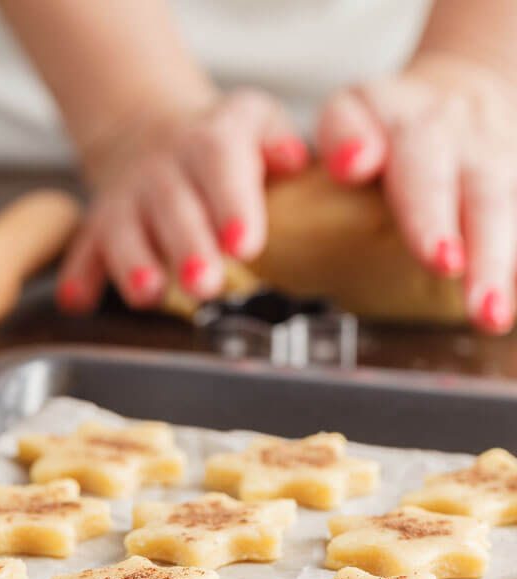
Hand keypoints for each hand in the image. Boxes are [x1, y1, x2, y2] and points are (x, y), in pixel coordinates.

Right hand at [56, 89, 307, 311]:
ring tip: (149, 293)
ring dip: (133, 263)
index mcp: (209, 143)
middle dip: (187, 247)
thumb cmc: (216, 143)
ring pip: (123, 230)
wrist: (149, 131)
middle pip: (172, 207)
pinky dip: (79, 275)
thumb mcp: (253, 119)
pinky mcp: (99, 224)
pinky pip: (84, 248)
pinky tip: (78, 301)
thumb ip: (277, 138)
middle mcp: (161, 170)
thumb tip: (295, 160)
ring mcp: (126, 199)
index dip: (231, 203)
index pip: (220, 164)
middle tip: (206, 284)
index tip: (244, 243)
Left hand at [318, 53, 516, 333]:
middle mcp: (423, 120)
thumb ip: (308, 188)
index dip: (352, 139)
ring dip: (490, 249)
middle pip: (426, 157)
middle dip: (430, 210)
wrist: (451, 104)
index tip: (351, 165)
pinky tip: (506, 302)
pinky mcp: (509, 167)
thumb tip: (256, 250)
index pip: (352, 116)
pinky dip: (512, 258)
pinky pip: (516, 207)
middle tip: (437, 259)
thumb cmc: (379, 141)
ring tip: (485, 305)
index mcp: (364, 111)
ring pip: (489, 188)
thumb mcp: (340, 146)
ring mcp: (474, 141)